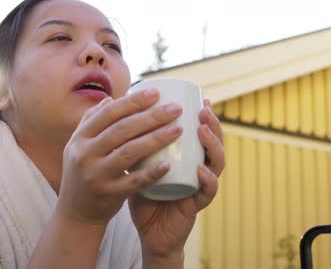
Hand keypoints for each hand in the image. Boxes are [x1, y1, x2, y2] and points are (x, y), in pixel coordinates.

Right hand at [56, 89, 183, 226]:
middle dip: (151, 116)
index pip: (109, 113)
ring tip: (178, 129)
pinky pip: (133, 181)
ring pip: (129, 152)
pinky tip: (168, 164)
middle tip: (175, 109)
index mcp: (80, 137)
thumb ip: (91, 122)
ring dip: (156, 139)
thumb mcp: (78, 146)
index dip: (133, 101)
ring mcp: (96, 174)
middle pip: (122, 129)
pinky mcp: (108, 194)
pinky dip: (151, 172)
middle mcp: (85, 154)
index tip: (156, 92)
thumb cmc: (84, 172)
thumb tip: (109, 98)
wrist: (75, 212)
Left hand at [129, 98, 224, 263]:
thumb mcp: (138, 164)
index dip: (206, 116)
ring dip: (212, 145)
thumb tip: (113, 110)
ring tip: (202, 131)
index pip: (203, 132)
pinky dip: (207, 179)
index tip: (201, 98)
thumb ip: (132, 142)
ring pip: (217, 163)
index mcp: (189, 157)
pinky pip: (208, 191)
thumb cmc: (144, 194)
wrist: (147, 231)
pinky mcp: (197, 205)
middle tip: (203, 109)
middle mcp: (200, 168)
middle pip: (215, 143)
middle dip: (213, 124)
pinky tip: (200, 169)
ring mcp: (201, 186)